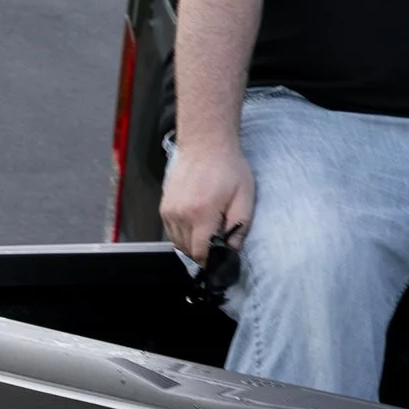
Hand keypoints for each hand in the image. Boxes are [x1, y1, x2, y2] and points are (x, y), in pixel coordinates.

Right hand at [160, 143, 254, 264]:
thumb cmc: (228, 168)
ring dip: (192, 243)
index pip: (200, 251)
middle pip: (188, 249)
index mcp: (201, 213)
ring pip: (177, 242)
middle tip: (218, 243)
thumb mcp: (244, 196)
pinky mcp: (164, 207)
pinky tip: (197, 224)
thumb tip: (232, 248)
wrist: (205, 146)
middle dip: (203, 251)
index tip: (218, 262)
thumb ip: (239, 225)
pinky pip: (171, 231)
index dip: (210, 261)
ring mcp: (169, 211)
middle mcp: (181, 214)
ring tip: (208, 230)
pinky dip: (183, 234)